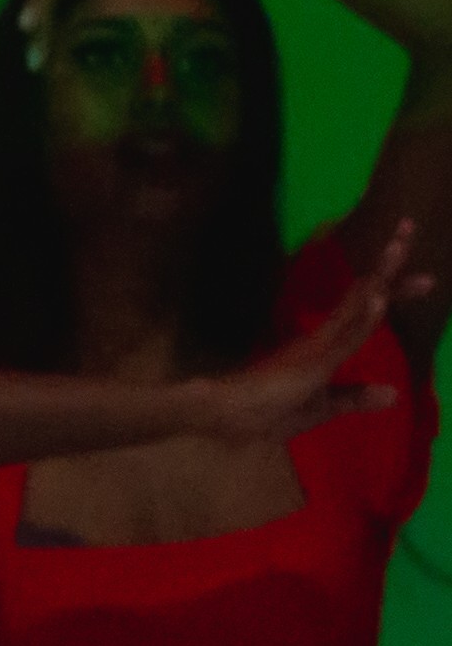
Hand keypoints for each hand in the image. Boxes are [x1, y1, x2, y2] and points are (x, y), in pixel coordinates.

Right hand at [195, 220, 418, 439]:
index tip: (421, 271)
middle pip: (365, 296)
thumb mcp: (320, 407)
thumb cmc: (264, 413)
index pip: (366, 308)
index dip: (392, 287)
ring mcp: (316, 344)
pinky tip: (377, 298)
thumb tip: (393, 393)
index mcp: (328, 343)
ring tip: (398, 247)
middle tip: (407, 228)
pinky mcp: (309, 359)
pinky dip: (362, 317)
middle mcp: (325, 336)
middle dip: (389, 268)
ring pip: (356, 306)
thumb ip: (353, 398)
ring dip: (380, 278)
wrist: (224, 417)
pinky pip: (342, 335)